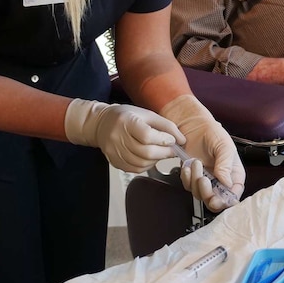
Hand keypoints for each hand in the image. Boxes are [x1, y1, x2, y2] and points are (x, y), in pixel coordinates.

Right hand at [64, 99, 183, 171]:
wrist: (101, 124)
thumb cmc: (126, 116)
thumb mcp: (147, 114)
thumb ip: (165, 125)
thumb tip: (182, 139)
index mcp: (126, 122)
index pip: (147, 135)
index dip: (163, 140)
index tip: (173, 140)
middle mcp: (118, 138)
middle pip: (145, 152)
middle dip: (164, 153)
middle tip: (174, 150)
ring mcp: (114, 152)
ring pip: (141, 163)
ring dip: (157, 160)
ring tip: (162, 153)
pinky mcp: (114, 162)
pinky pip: (135, 169)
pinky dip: (147, 165)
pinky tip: (151, 158)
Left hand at [160, 94, 244, 211]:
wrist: (194, 126)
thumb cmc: (213, 132)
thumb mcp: (224, 145)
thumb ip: (226, 164)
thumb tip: (227, 183)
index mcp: (234, 174)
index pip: (234, 195)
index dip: (226, 200)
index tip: (217, 197)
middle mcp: (220, 180)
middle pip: (216, 201)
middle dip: (208, 194)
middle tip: (204, 181)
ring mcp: (206, 180)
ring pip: (200, 195)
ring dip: (195, 181)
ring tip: (196, 163)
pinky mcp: (192, 178)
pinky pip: (188, 186)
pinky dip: (186, 178)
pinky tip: (188, 165)